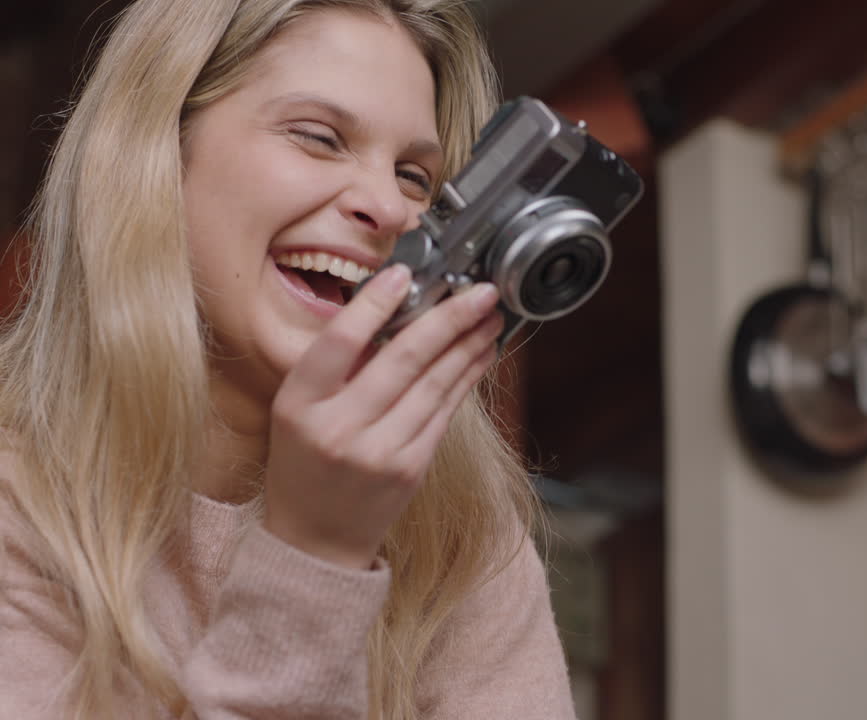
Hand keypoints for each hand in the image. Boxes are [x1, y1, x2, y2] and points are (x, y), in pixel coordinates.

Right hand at [262, 265, 503, 568]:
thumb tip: (394, 310)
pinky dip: (466, 378)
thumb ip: (336, 367)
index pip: (340, 342)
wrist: (316, 541)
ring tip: (489, 315)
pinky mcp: (411, 469)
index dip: (375, 305)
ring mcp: (379, 452)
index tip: (405, 274)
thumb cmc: (305, 463)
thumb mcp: (297, 411)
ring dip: (468, 344)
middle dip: (448, 318)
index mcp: (299, 405)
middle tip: (478, 290)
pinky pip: (445, 412)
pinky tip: (481, 354)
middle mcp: (338, 428)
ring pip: (434, 384)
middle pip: (403, 359)